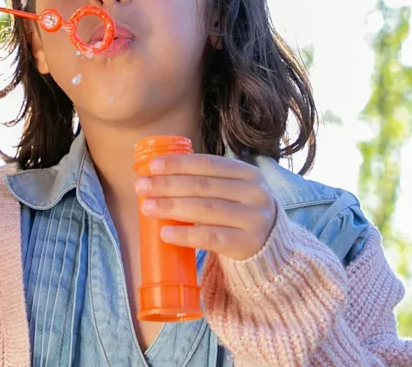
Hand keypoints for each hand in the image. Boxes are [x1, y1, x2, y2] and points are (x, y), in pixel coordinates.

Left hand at [136, 154, 277, 260]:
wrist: (270, 247)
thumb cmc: (239, 213)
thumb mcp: (233, 190)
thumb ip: (206, 181)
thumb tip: (157, 175)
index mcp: (249, 173)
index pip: (208, 164)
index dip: (179, 164)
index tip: (152, 166)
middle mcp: (254, 193)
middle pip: (203, 186)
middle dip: (168, 185)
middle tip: (142, 186)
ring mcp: (253, 219)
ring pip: (205, 210)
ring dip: (171, 207)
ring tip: (147, 207)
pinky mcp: (246, 244)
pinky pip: (210, 238)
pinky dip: (185, 235)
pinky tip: (165, 233)